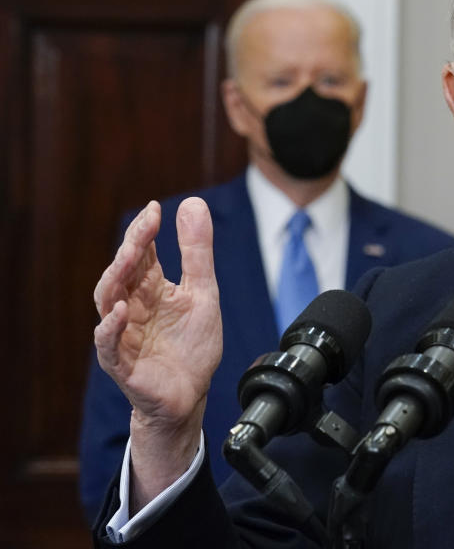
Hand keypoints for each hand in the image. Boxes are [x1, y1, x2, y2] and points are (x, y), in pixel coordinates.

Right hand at [93, 197, 221, 508]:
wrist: (192, 393)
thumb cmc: (192, 345)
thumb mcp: (203, 292)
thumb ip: (197, 252)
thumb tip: (193, 203)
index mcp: (149, 288)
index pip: (141, 254)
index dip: (145, 231)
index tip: (156, 210)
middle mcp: (130, 306)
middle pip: (121, 272)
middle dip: (130, 247)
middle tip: (145, 227)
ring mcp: (122, 334)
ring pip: (107, 300)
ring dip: (116, 278)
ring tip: (131, 256)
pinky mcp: (121, 363)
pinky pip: (107, 343)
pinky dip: (111, 328)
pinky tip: (121, 312)